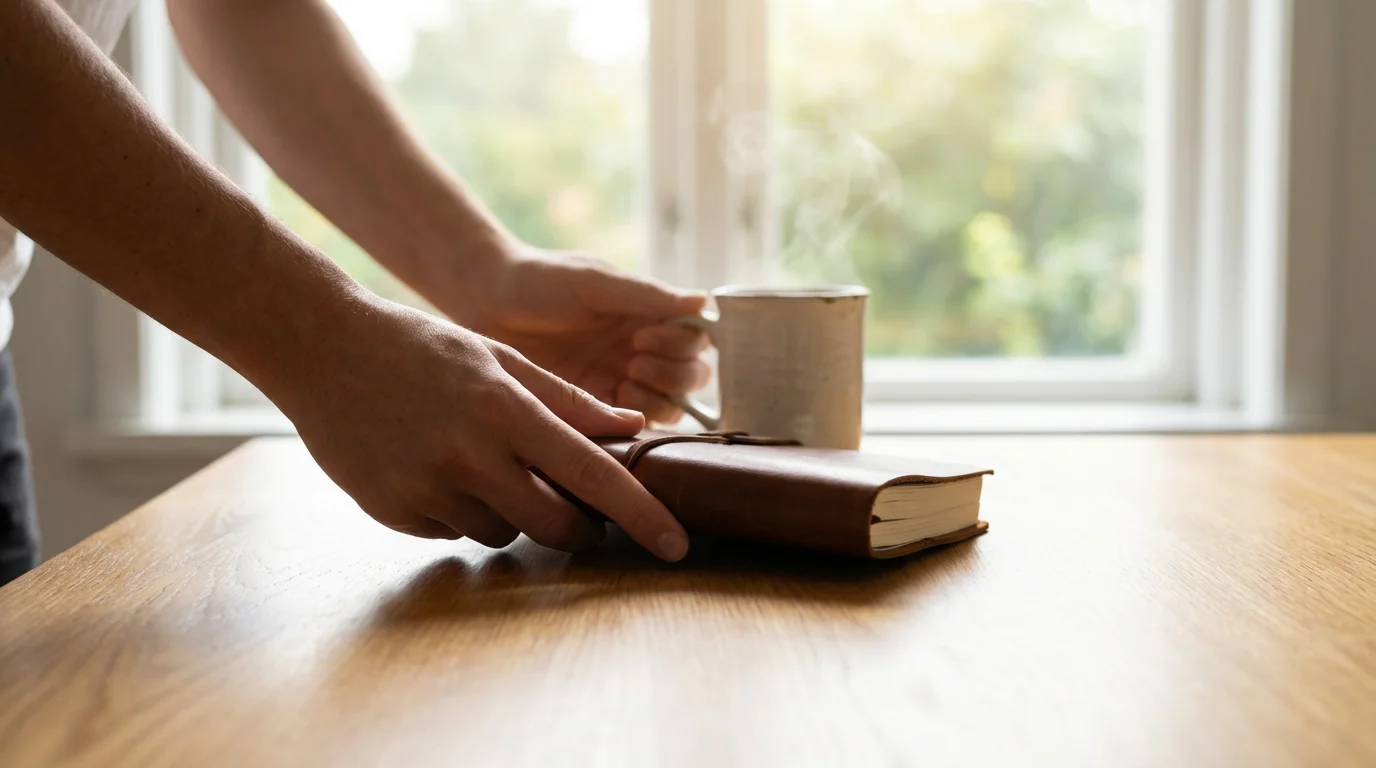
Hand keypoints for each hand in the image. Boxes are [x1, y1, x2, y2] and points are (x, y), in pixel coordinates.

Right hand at [272, 295, 690, 560]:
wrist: (321, 349)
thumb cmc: (420, 347)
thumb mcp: (499, 358)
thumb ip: (568, 399)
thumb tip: (632, 428)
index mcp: (506, 410)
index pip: (593, 474)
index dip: (642, 514)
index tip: (676, 544)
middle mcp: (470, 456)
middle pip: (556, 525)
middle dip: (579, 527)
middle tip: (577, 509)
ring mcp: (428, 489)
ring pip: (503, 533)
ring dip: (511, 513)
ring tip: (480, 463)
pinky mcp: (394, 512)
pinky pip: (453, 533)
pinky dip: (461, 511)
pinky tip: (436, 467)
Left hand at [438, 244, 710, 424]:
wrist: (483, 302)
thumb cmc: (539, 280)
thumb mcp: (594, 282)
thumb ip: (647, 295)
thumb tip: (705, 302)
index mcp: (648, 315)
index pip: (695, 340)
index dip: (681, 345)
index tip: (643, 337)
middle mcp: (641, 350)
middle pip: (691, 378)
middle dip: (673, 375)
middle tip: (633, 362)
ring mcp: (619, 382)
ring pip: (667, 407)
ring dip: (657, 402)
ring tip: (623, 383)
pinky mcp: (592, 408)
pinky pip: (628, 428)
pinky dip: (631, 426)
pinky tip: (609, 412)